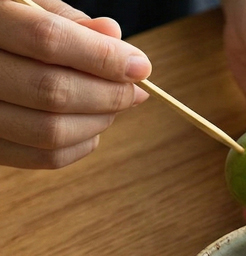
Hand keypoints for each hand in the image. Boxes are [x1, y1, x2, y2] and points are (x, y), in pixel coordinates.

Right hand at [0, 0, 150, 168]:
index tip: (140, 66)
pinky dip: (82, 144)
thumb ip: (68, 21)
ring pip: (51, 131)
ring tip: (113, 105)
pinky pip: (43, 157)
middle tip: (133, 90)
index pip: (48, 39)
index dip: (102, 56)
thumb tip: (113, 36)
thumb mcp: (29, 5)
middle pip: (53, 91)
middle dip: (109, 94)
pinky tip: (91, 124)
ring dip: (99, 121)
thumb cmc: (10, 25)